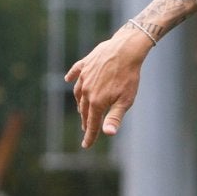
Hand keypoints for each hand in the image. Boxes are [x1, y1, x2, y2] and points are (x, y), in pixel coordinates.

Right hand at [64, 24, 155, 146]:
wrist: (125, 50)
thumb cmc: (128, 77)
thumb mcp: (125, 101)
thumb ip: (114, 117)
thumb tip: (108, 134)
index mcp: (96, 101)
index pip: (92, 123)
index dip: (90, 136)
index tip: (86, 146)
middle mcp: (87, 90)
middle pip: (84, 109)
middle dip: (86, 121)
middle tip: (87, 128)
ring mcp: (85, 76)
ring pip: (78, 93)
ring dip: (79, 103)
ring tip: (81, 109)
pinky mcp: (86, 64)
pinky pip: (76, 72)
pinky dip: (71, 77)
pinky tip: (68, 80)